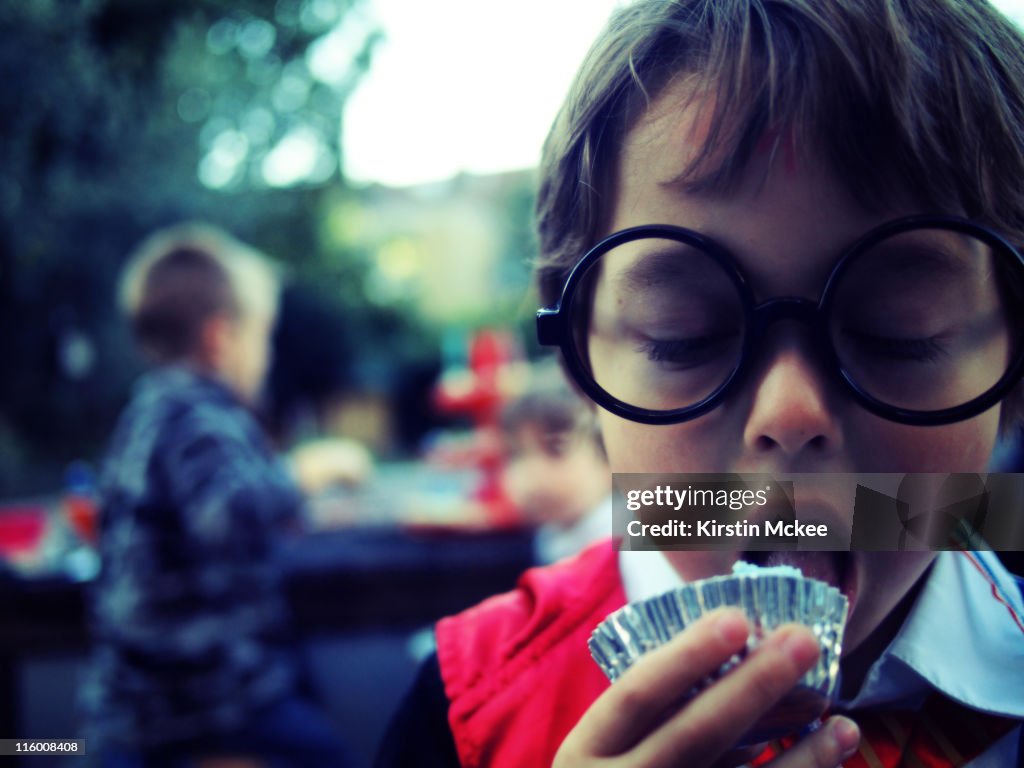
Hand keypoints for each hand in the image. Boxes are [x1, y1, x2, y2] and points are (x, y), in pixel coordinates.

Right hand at [554, 608, 859, 766]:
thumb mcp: (609, 746)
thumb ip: (655, 714)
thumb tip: (739, 653)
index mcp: (587, 750)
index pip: (637, 694)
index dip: (688, 656)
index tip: (737, 617)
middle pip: (694, 735)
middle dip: (753, 685)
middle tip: (803, 640)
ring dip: (801, 755)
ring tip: (842, 719)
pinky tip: (832, 754)